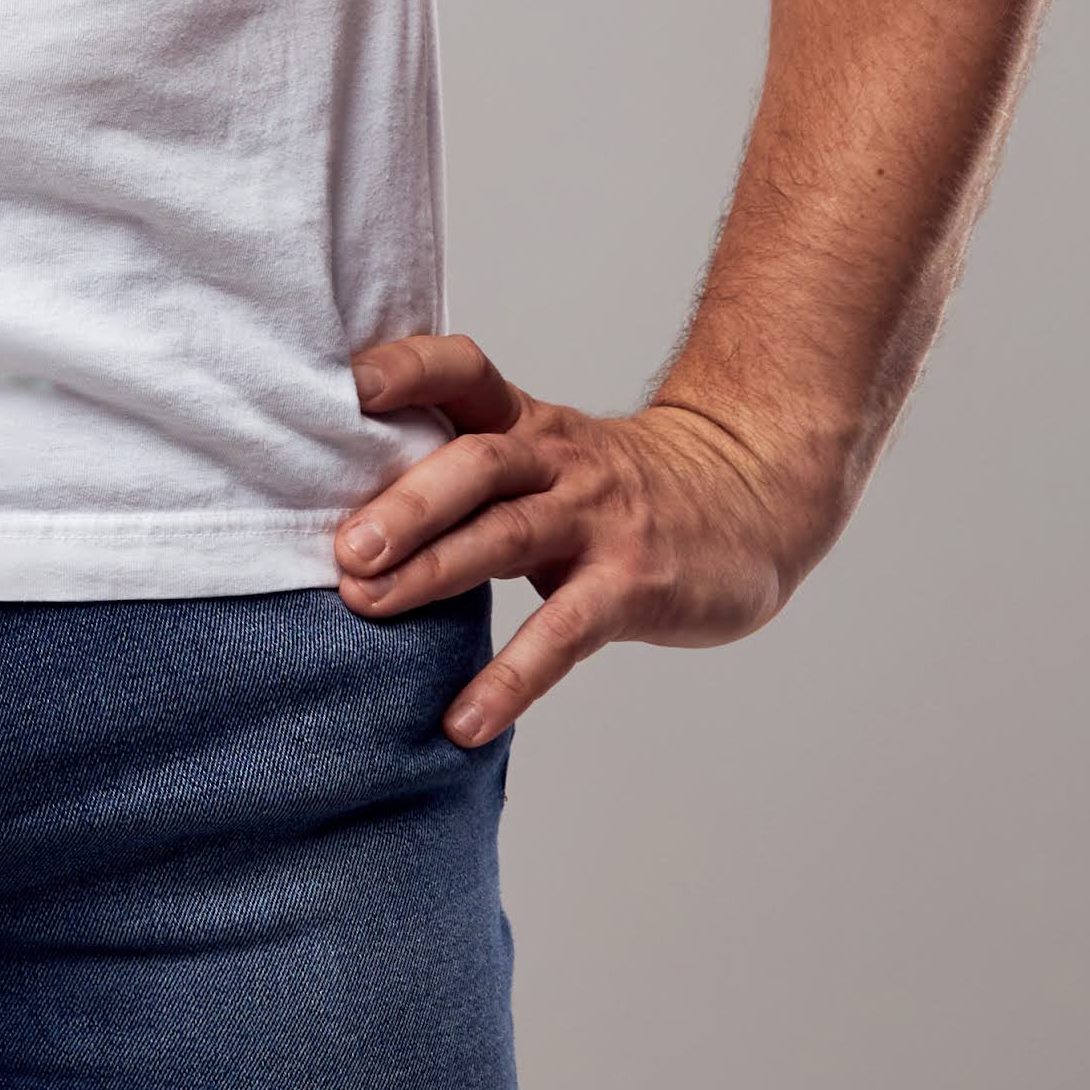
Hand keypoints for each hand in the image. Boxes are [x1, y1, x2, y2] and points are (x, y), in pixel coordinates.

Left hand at [335, 332, 843, 749]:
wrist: (747, 501)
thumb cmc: (615, 487)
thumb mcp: (545, 455)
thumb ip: (461, 471)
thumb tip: (341, 513)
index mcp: (526, 422)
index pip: (464, 372)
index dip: (408, 369)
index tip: (344, 385)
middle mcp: (559, 460)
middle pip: (476, 463)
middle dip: (405, 504)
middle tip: (342, 550)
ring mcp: (599, 521)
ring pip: (509, 535)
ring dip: (434, 571)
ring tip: (368, 607)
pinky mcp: (633, 585)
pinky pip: (564, 633)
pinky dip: (512, 679)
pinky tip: (465, 720)